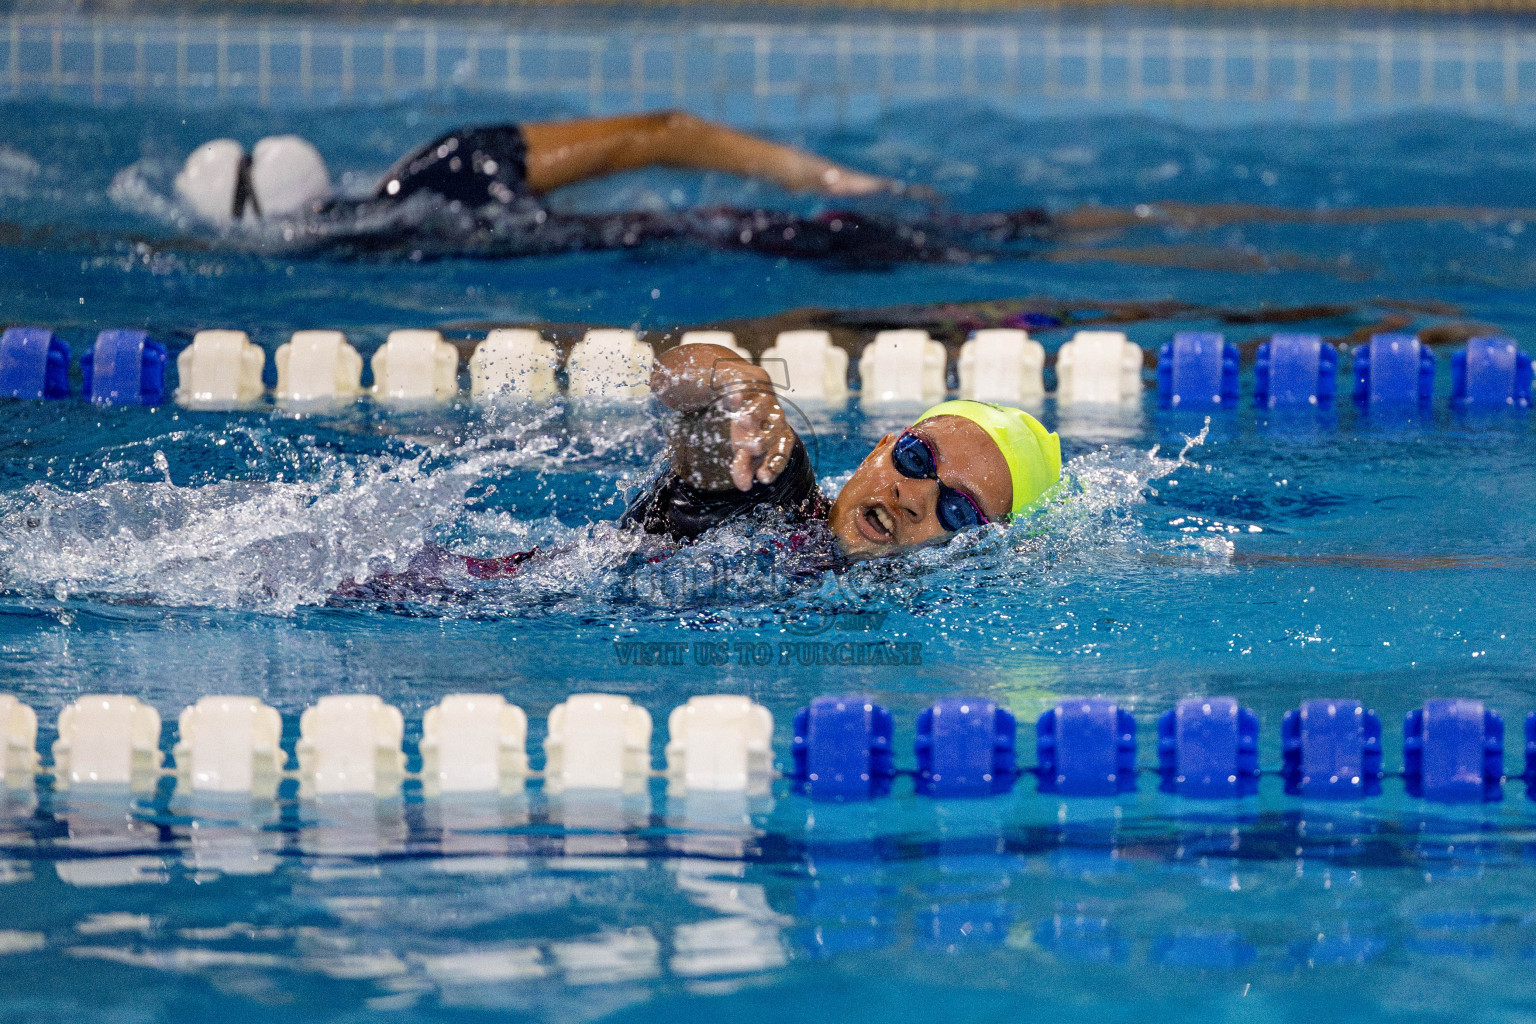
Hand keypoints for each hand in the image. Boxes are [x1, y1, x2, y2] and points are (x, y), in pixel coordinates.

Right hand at [717, 372, 794, 490]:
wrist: (744, 390)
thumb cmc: (749, 427)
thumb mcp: (745, 449)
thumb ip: (744, 467)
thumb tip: (743, 488)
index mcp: (780, 438)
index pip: (781, 453)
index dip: (774, 465)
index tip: (762, 478)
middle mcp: (777, 420)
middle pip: (773, 433)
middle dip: (760, 442)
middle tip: (745, 447)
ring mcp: (765, 401)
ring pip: (761, 409)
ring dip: (752, 416)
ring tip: (741, 421)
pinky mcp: (749, 385)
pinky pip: (746, 389)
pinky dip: (740, 394)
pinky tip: (735, 400)